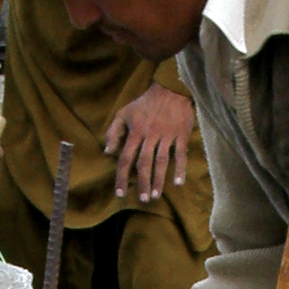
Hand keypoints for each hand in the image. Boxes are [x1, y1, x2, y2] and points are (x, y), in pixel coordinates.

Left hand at [102, 86, 194, 204]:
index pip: (126, 158)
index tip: (120, 193)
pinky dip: (180, 168)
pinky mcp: (181, 134)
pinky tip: (178, 182)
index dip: (122, 177)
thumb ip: (113, 132)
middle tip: (143, 199)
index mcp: (136, 131)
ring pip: (162, 161)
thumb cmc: (145, 103)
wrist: (170, 89)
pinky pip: (180, 154)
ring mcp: (167, 135)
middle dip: (143, 183)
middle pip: (144, 163)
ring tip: (156, 195)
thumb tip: (107, 152)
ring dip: (159, 179)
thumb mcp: (124, 113)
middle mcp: (150, 135)